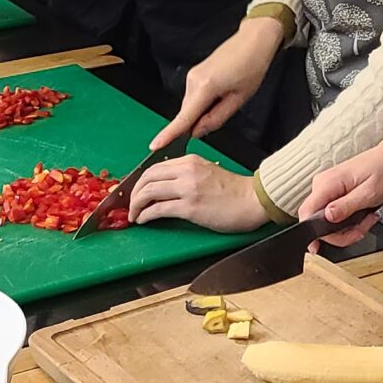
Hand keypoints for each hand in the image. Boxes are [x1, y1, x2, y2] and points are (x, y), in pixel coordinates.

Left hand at [128, 156, 265, 231]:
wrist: (252, 201)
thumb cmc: (234, 192)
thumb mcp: (208, 172)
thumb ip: (186, 174)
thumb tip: (163, 186)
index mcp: (190, 161)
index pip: (154, 167)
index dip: (139, 180)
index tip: (133, 191)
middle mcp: (187, 171)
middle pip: (147, 177)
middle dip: (133, 192)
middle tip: (129, 204)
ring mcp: (188, 188)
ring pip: (149, 192)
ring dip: (136, 205)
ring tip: (134, 215)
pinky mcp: (190, 207)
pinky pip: (158, 209)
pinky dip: (146, 215)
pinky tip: (143, 220)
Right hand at [149, 20, 278, 148]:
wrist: (253, 40)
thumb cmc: (251, 66)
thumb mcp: (239, 99)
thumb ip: (217, 118)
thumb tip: (197, 131)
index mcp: (205, 86)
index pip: (184, 117)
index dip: (169, 133)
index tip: (155, 145)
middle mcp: (194, 80)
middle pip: (188, 112)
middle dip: (199, 121)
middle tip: (224, 111)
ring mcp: (193, 76)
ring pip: (191, 105)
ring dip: (204, 110)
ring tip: (228, 96)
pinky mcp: (195, 74)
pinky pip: (194, 96)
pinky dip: (204, 101)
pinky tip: (222, 92)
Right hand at [301, 134, 382, 246]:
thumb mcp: (369, 192)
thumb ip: (347, 206)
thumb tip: (327, 217)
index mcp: (327, 183)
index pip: (306, 212)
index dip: (312, 233)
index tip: (320, 247)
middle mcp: (322, 185)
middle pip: (317, 221)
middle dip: (341, 233)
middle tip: (361, 229)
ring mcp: (327, 189)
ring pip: (326, 221)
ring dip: (347, 228)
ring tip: (366, 219)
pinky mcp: (333, 193)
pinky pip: (333, 215)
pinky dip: (348, 221)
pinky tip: (362, 216)